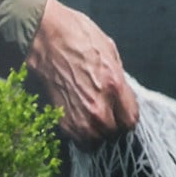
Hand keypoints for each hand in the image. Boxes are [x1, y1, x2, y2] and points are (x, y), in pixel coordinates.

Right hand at [26, 0, 139, 140]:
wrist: (44, 36)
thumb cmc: (78, 37)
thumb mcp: (110, 52)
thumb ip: (119, 80)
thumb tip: (124, 96)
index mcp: (114, 86)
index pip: (131, 121)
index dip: (127, 117)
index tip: (122, 112)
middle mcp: (97, 106)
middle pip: (114, 134)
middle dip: (113, 125)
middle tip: (107, 114)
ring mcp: (78, 116)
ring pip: (96, 140)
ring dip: (96, 132)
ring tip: (92, 118)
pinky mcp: (61, 120)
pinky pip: (77, 139)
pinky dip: (80, 132)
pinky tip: (78, 117)